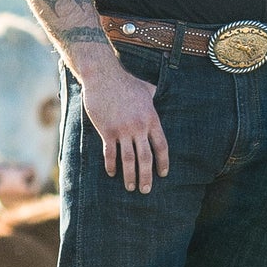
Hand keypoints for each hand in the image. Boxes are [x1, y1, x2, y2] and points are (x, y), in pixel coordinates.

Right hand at [78, 63, 168, 193]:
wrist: (103, 76)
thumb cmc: (125, 81)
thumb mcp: (146, 88)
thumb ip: (153, 96)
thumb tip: (158, 96)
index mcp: (151, 119)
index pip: (161, 146)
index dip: (163, 162)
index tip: (163, 174)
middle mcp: (139, 127)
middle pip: (146, 158)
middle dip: (147, 176)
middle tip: (146, 190)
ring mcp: (123, 130)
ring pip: (129, 159)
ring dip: (130, 176)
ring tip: (131, 187)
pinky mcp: (107, 131)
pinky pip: (110, 153)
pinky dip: (111, 165)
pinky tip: (112, 173)